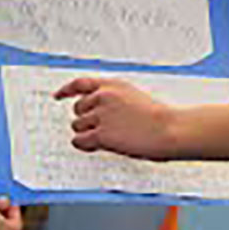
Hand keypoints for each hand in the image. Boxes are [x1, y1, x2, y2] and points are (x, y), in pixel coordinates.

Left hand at [54, 77, 176, 159]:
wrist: (171, 129)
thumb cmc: (160, 118)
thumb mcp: (135, 97)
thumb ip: (114, 100)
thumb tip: (95, 112)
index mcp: (113, 85)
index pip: (80, 83)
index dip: (66, 90)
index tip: (58, 95)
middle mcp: (104, 96)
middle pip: (77, 109)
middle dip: (86, 119)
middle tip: (102, 128)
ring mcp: (102, 115)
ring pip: (77, 126)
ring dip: (88, 133)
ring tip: (109, 137)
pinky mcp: (101, 133)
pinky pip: (80, 140)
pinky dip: (85, 145)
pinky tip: (96, 146)